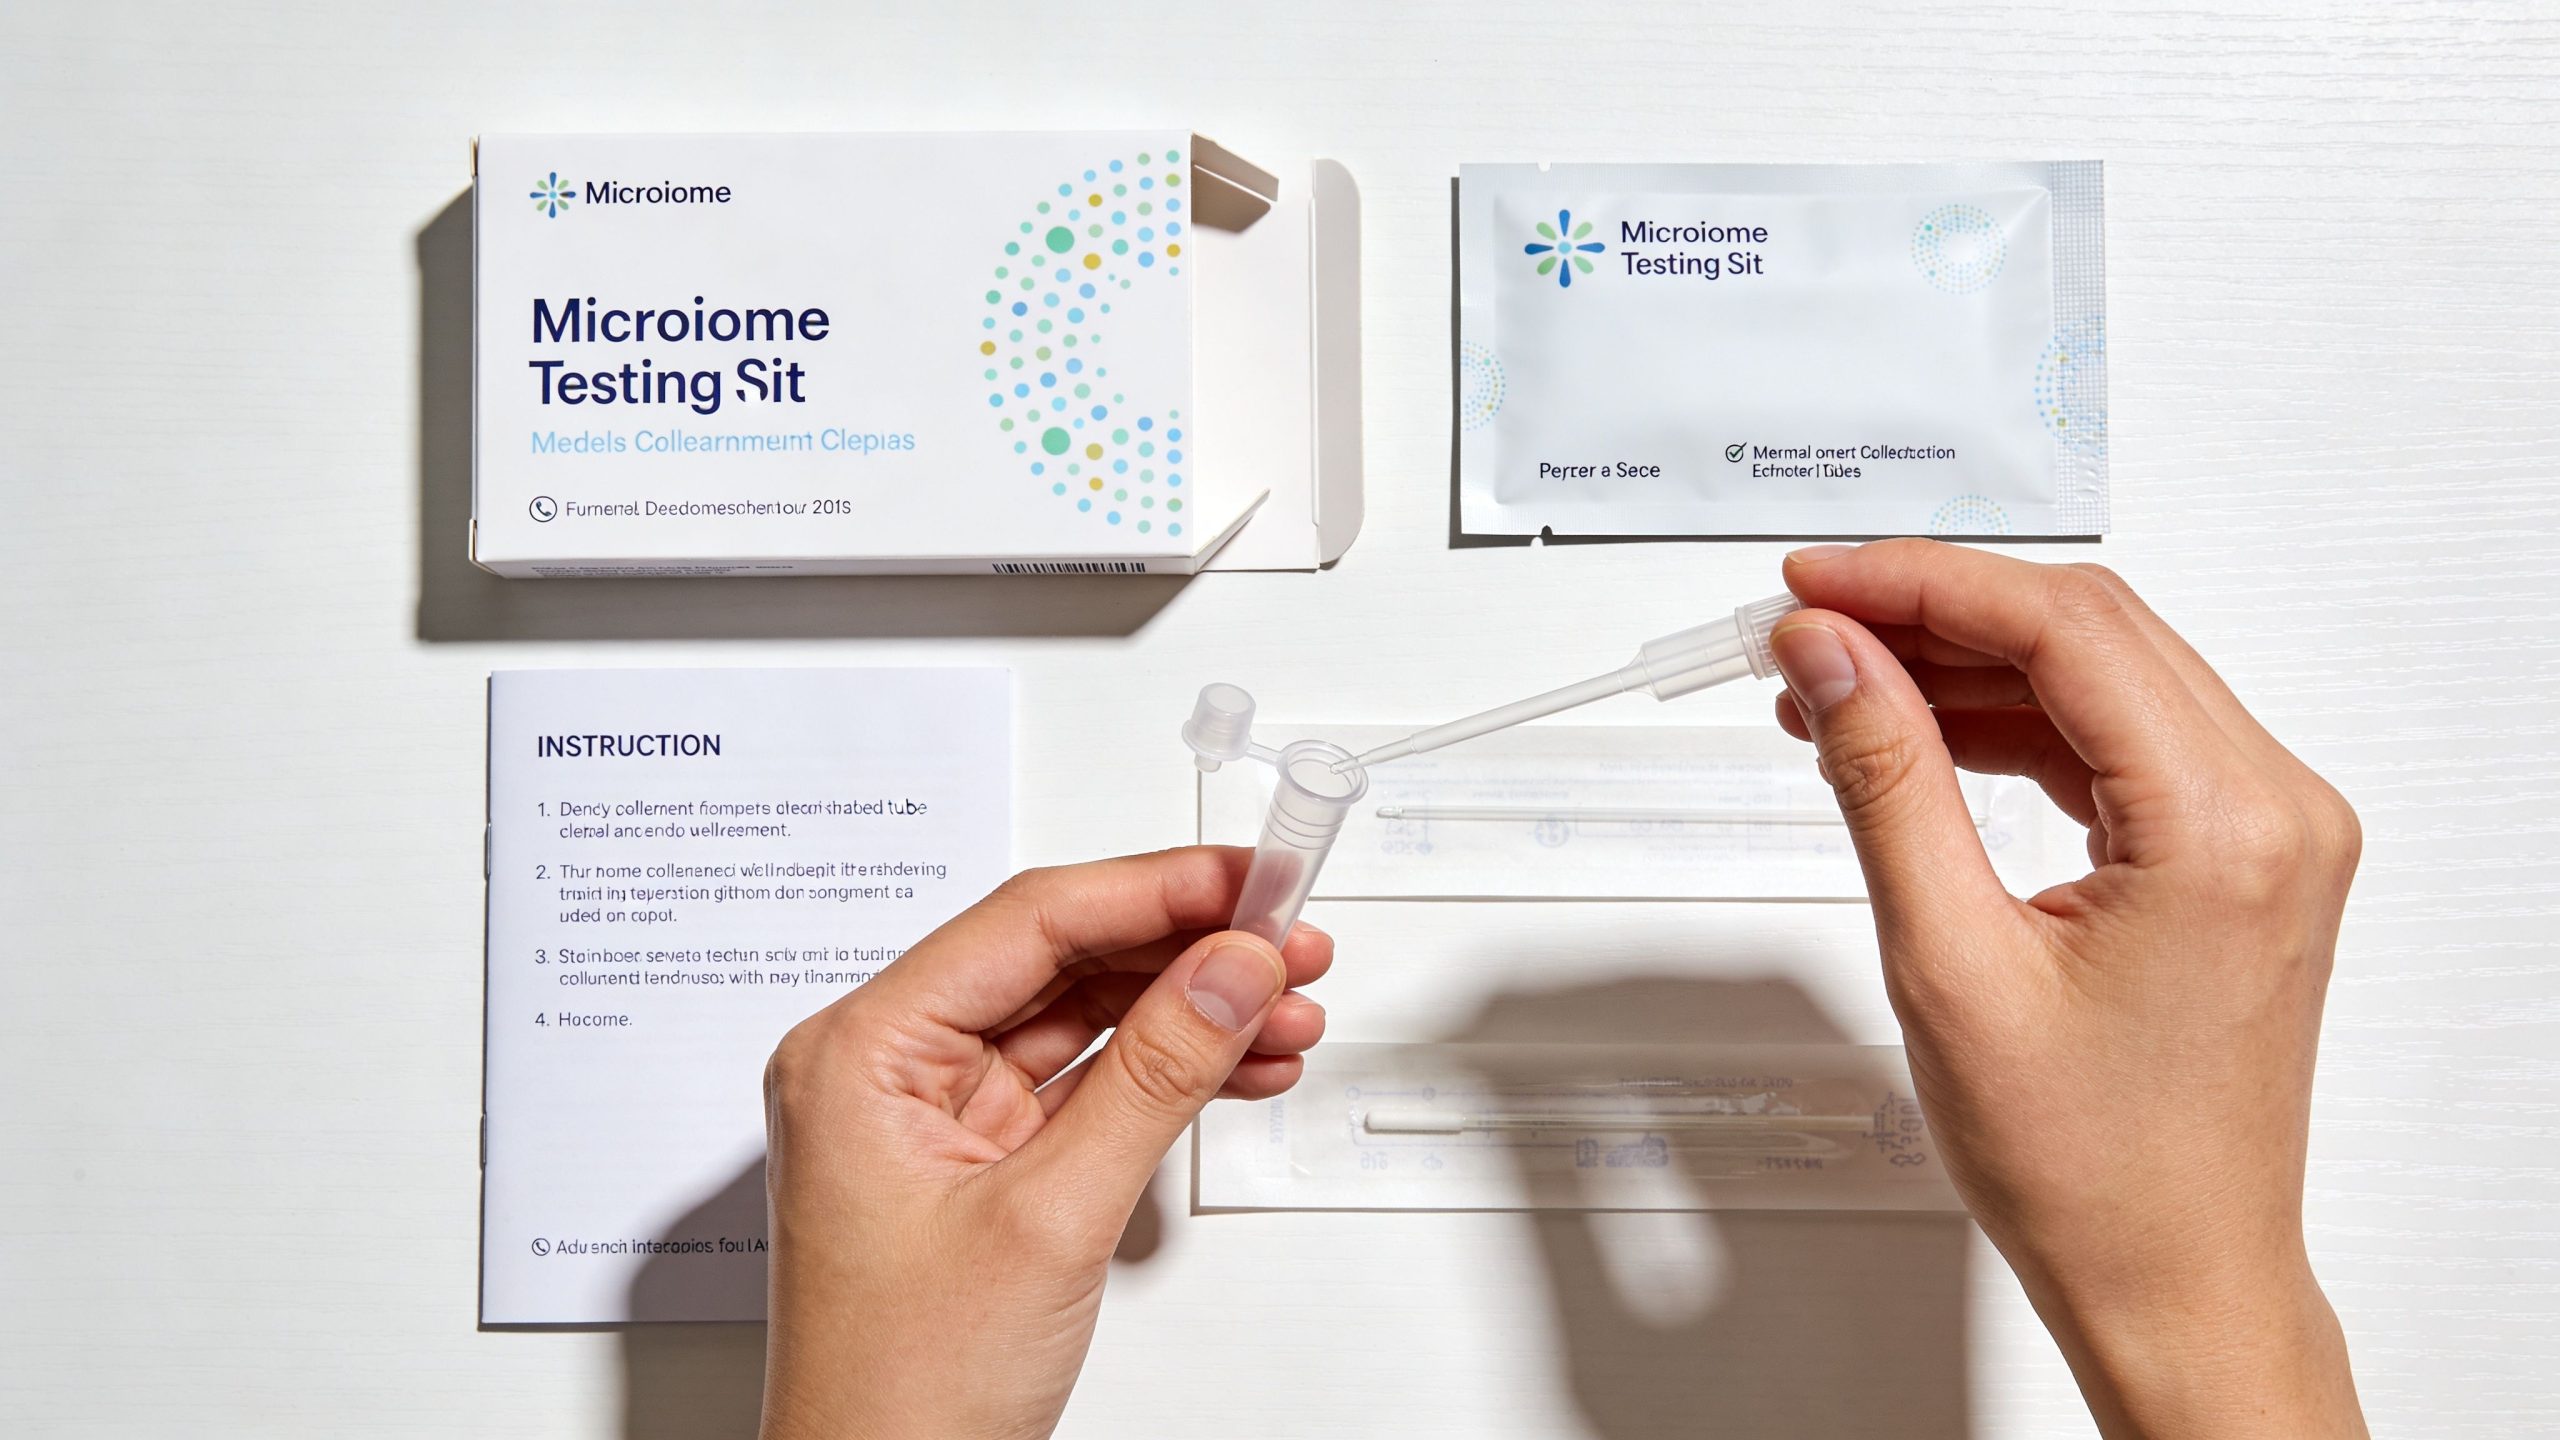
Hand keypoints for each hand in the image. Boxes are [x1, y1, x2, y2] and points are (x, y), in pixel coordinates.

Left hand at [757, 847, 1331, 1439]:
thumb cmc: (900, 1393)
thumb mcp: (1050, 1217)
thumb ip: (1154, 1077)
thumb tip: (1227, 973)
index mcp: (861, 1054)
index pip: (1028, 923)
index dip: (1154, 890)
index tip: (1247, 880)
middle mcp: (888, 1070)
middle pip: (1060, 960)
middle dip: (1186, 949)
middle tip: (1287, 936)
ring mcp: (934, 1119)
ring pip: (1084, 1020)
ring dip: (1191, 1011)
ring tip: (1288, 1008)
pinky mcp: (979, 1164)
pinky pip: (1085, 1085)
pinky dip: (1167, 1074)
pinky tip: (1241, 1063)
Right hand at [1770, 540, 2366, 1437]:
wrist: (2171, 1275)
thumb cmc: (2091, 1167)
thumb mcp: (1949, 961)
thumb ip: (1887, 781)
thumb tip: (1834, 657)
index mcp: (2225, 829)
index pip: (2063, 631)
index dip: (1920, 585)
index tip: (1816, 586)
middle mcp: (2275, 810)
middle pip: (2090, 632)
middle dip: (1935, 613)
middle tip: (1809, 626)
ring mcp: (2268, 830)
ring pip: (2102, 677)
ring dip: (1966, 669)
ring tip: (1837, 688)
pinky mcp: (2241, 855)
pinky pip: (2120, 742)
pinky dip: (2015, 725)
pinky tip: (1919, 736)